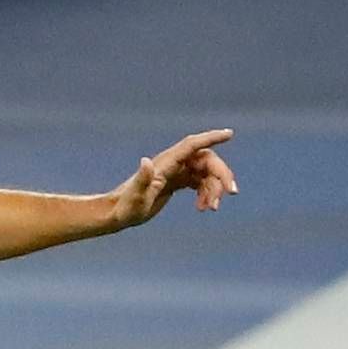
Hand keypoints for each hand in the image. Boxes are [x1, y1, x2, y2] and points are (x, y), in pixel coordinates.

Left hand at [109, 128, 239, 226]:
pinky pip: (199, 182)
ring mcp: (175, 172)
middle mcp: (172, 164)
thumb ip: (142, 180)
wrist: (117, 214)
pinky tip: (203, 208)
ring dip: (214, 188)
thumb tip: (145, 161)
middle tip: (231, 193)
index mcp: (165, 163)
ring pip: (205, 173)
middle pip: (205, 161)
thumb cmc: (125, 207)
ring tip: (210, 209)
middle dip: (221, 175)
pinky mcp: (175, 182)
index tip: (229, 134)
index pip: (191, 145)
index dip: (210, 138)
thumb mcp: (135, 197)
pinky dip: (206, 193)